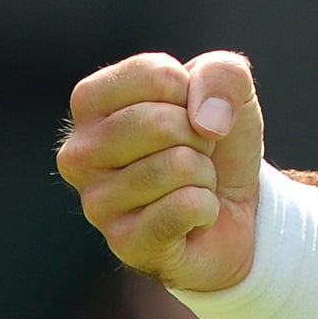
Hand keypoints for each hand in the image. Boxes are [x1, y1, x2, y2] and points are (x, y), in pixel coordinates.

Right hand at [57, 50, 264, 292]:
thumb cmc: (218, 140)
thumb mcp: (232, 90)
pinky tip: (193, 216)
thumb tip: (205, 121)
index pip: (152, 75)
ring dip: (204, 173)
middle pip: (159, 123)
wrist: (239, 207)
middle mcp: (79, 154)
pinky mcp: (124, 243)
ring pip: (176, 165)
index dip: (192, 91)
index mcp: (91, 104)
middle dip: (200, 136)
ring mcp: (95, 203)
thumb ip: (222, 74)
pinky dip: (206, 207)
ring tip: (192, 183)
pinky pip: (183, 207)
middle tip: (196, 153)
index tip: (190, 111)